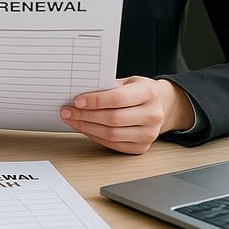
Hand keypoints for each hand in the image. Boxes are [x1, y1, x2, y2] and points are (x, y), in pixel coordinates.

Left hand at [61, 76, 195, 153]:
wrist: (161, 105)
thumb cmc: (140, 91)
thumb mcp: (128, 82)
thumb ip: (107, 87)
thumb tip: (79, 93)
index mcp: (148, 93)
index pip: (118, 99)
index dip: (95, 101)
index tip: (77, 101)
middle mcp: (152, 115)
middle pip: (112, 119)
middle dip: (85, 116)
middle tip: (67, 111)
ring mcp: (149, 134)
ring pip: (111, 135)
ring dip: (86, 128)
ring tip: (72, 120)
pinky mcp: (142, 147)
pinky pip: (113, 144)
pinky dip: (95, 137)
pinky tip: (84, 129)